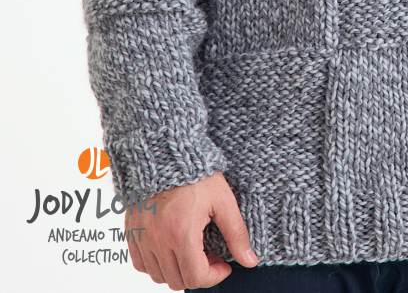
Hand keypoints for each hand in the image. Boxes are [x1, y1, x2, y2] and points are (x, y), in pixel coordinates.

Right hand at [124, 171, 258, 288]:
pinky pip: (141, 264)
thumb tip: (250, 260)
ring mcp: (142, 237)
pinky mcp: (132, 231)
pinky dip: (156, 264)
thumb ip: (236, 234)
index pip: (196, 276)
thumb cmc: (195, 173)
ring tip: (192, 251)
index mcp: (182, 234)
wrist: (165, 152)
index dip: (215, 276)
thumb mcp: (222, 200)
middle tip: (210, 256)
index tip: (224, 265)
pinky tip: (171, 247)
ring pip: (158, 275)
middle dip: (198, 274)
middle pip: (178, 280)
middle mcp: (158, 240)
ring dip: (178, 271)